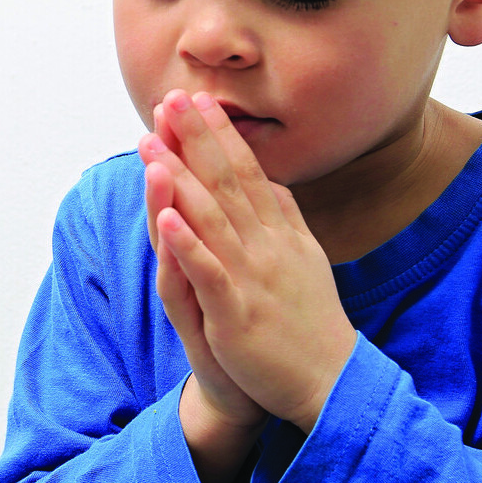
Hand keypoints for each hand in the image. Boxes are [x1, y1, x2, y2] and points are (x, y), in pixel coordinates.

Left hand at [140, 90, 356, 433]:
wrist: (331, 384)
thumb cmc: (311, 319)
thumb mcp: (305, 257)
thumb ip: (286, 217)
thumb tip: (272, 179)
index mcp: (279, 232)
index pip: (247, 171)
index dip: (220, 134)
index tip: (199, 98)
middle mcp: (266, 246)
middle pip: (226, 182)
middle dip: (195, 137)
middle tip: (171, 98)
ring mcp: (252, 277)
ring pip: (211, 218)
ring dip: (179, 177)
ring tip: (150, 142)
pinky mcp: (237, 313)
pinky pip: (209, 273)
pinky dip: (188, 244)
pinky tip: (166, 216)